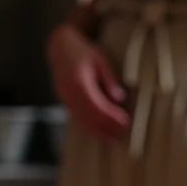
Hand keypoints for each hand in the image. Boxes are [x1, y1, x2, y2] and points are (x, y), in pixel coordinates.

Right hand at [47, 24, 130, 138]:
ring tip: (111, 138)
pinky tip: (98, 132)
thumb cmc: (82, 51)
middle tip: (122, 135)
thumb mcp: (100, 60)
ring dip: (97, 131)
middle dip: (106, 128)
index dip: (112, 118)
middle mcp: (69, 94)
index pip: (98, 107)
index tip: (126, 123)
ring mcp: (65, 99)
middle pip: (90, 118)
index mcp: (79, 83)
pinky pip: (76, 118)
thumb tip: (119, 99)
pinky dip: (88, 127)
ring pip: (81, 121)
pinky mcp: (64, 102)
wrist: (60, 47)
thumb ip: (109, 79)